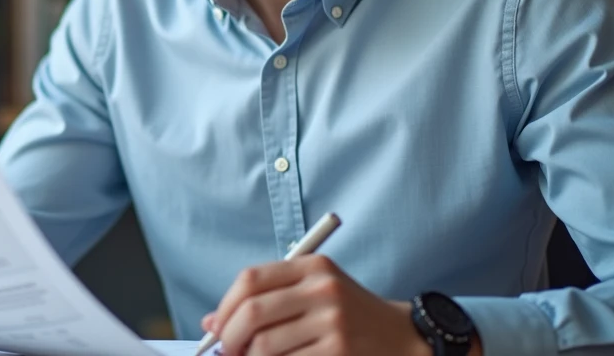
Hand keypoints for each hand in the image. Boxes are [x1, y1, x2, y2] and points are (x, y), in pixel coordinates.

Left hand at [202, 254, 434, 355]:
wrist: (402, 338)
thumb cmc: (347, 315)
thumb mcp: (313, 293)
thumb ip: (265, 300)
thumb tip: (211, 321)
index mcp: (312, 266)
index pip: (250, 280)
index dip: (225, 306)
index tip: (217, 327)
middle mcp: (322, 289)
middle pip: (252, 312)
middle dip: (229, 337)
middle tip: (226, 351)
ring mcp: (332, 321)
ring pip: (264, 345)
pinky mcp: (339, 350)